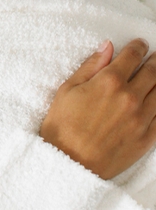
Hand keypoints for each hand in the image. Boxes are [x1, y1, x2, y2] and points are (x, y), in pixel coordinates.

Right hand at [40, 40, 155, 179]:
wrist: (69, 164)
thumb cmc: (62, 127)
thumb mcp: (67, 90)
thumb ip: (90, 66)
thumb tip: (107, 47)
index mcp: (109, 82)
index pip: (132, 56)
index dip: (138, 47)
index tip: (140, 45)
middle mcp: (130, 96)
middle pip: (153, 71)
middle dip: (155, 60)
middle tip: (154, 57)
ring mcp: (142, 117)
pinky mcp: (148, 136)